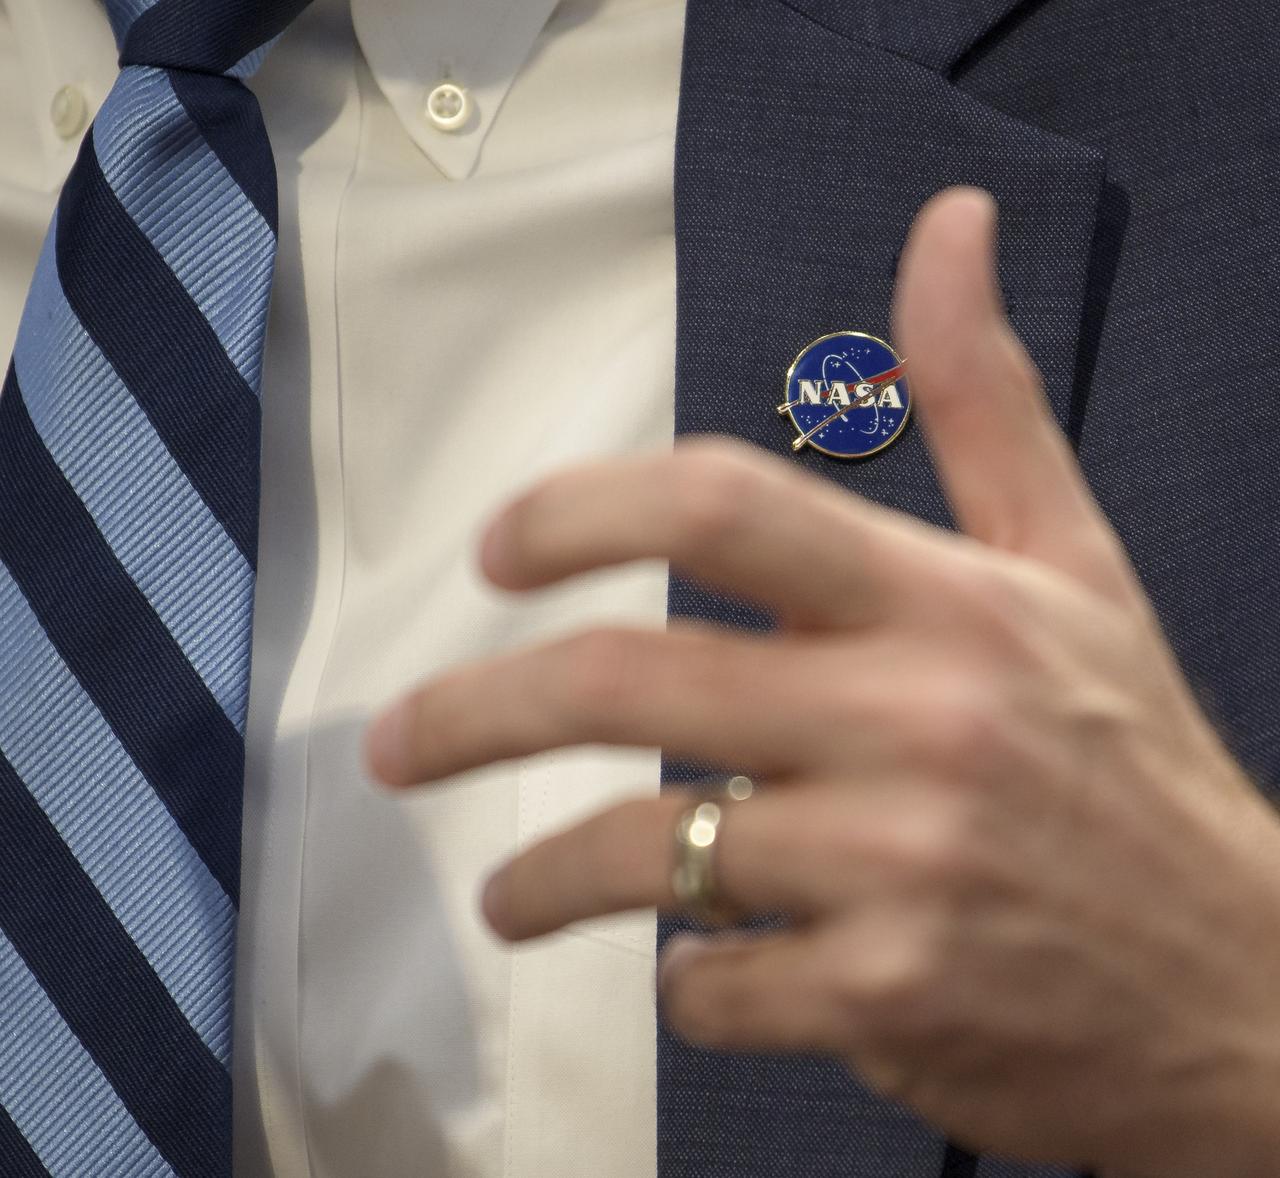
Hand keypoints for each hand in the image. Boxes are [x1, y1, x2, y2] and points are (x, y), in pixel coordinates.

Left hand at [365, 189, 1279, 1177]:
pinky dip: (681, 981)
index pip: (725, 504)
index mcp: (945, 604)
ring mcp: (902, 867)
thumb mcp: (1073, 564)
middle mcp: (918, 721)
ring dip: (545, 881)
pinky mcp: (891, 999)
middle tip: (403, 744)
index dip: (580, 512)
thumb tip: (947, 233)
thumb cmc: (1131, 764)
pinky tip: (691, 965)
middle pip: (634, 681)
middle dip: (480, 713)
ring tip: (504, 898)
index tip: (496, 552)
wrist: (1245, 985)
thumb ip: (983, 399)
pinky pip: (715, 987)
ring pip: (648, 853)